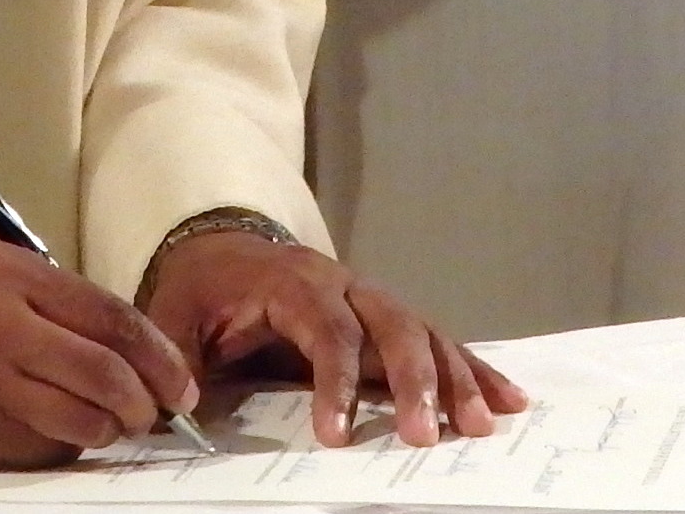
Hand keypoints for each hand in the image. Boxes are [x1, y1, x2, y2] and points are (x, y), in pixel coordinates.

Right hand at [0, 244, 200, 472]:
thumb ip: (55, 306)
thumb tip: (133, 351)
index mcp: (10, 276)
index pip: (111, 317)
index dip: (158, 356)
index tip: (180, 384)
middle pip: (105, 372)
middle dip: (144, 403)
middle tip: (153, 415)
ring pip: (80, 419)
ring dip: (107, 431)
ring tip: (108, 426)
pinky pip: (42, 449)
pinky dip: (61, 448)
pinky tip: (54, 435)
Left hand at [136, 228, 527, 451]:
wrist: (221, 248)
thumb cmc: (202, 290)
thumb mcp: (175, 316)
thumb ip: (179, 359)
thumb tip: (179, 405)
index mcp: (292, 282)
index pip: (325, 329)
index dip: (335, 381)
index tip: (334, 434)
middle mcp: (344, 284)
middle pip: (392, 325)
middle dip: (414, 381)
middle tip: (423, 436)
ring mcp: (372, 299)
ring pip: (425, 333)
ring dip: (456, 379)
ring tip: (480, 425)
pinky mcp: (388, 319)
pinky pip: (439, 340)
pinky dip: (474, 369)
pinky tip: (508, 399)